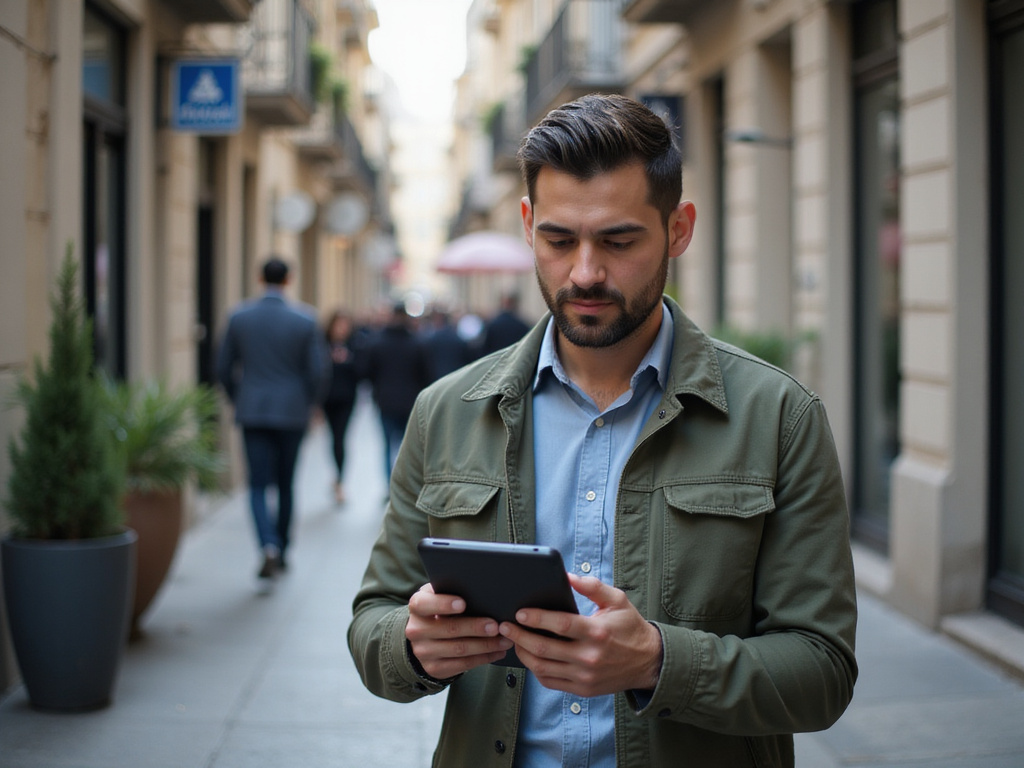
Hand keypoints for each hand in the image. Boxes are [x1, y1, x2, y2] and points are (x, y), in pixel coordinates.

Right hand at [405, 583, 513, 679]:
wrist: (424, 636)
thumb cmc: (439, 608)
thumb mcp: (439, 595)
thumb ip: (452, 590)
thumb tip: (482, 590)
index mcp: (417, 606)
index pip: (424, 604)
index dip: (443, 604)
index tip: (463, 604)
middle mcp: (416, 630)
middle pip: (449, 629)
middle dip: (475, 628)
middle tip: (496, 626)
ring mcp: (424, 652)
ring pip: (459, 649)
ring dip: (486, 645)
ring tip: (504, 640)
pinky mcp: (434, 668)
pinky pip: (463, 665)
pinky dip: (484, 658)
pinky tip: (497, 652)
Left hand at [498, 574, 662, 696]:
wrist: (648, 662)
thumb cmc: (630, 627)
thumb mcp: (617, 600)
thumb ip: (592, 586)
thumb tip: (566, 576)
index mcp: (597, 632)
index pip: (560, 625)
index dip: (536, 619)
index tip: (519, 613)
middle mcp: (589, 657)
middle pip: (544, 649)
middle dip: (519, 636)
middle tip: (503, 626)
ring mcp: (584, 676)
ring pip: (542, 668)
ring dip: (523, 653)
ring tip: (512, 639)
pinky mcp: (582, 689)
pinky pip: (550, 681)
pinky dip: (535, 669)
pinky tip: (529, 656)